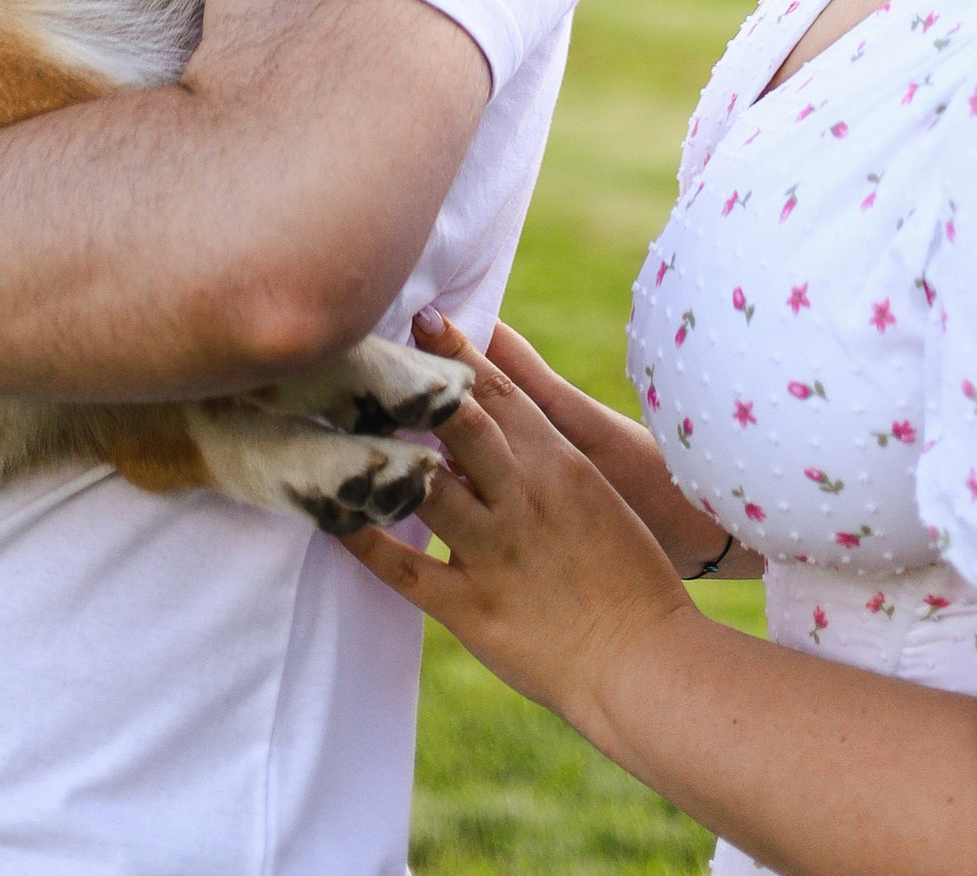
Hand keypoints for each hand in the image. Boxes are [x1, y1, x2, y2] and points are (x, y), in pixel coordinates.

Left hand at [343, 314, 700, 734]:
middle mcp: (522, 497)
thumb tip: (499, 422)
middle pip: (457, 421)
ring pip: (425, 486)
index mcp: (558, 463)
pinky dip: (365, 542)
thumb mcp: (597, 495)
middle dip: (411, 385)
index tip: (421, 318)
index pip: (500, 390)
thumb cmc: (631, 576)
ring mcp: (496, 552)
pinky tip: (333, 518)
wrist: (643, 659)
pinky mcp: (474, 608)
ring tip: (339, 426)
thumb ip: (548, 457)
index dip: (457, 350)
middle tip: (364, 353)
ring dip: (381, 455)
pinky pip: (406, 570)